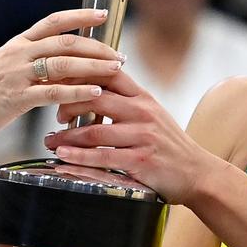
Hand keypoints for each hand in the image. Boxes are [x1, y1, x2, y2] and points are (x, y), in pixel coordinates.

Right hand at [0, 9, 123, 155]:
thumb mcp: (5, 66)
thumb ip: (30, 60)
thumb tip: (60, 61)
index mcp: (18, 43)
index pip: (54, 21)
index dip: (80, 16)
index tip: (103, 14)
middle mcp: (19, 53)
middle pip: (65, 43)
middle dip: (96, 47)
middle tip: (119, 55)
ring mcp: (17, 75)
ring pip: (63, 65)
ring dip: (93, 66)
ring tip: (116, 70)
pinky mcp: (16, 98)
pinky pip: (53, 92)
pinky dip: (77, 92)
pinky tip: (96, 93)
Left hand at [42, 69, 225, 204]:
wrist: (197, 173)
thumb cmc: (169, 145)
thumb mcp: (152, 114)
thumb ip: (126, 101)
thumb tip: (91, 89)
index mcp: (143, 97)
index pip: (109, 72)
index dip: (81, 73)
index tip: (61, 80)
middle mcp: (143, 112)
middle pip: (95, 97)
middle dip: (68, 104)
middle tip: (56, 115)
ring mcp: (142, 136)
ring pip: (93, 130)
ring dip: (66, 136)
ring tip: (50, 141)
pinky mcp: (140, 161)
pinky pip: (102, 157)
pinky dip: (78, 157)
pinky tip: (63, 156)